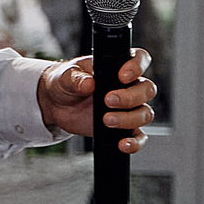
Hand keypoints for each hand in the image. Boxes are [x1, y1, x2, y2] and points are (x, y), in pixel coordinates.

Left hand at [38, 49, 156, 152]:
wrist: (57, 104)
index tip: (123, 76)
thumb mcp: (65, 76)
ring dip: (129, 119)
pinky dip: (134, 142)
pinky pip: (138, 136)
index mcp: (117, 66)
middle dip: (130, 97)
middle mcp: (128, 86)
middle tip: (108, 101)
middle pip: (147, 89)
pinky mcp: (123, 128)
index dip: (137, 66)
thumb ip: (76, 78)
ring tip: (106, 121)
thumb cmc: (65, 82)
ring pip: (145, 113)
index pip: (139, 59)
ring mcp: (128, 108)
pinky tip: (122, 144)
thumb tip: (88, 84)